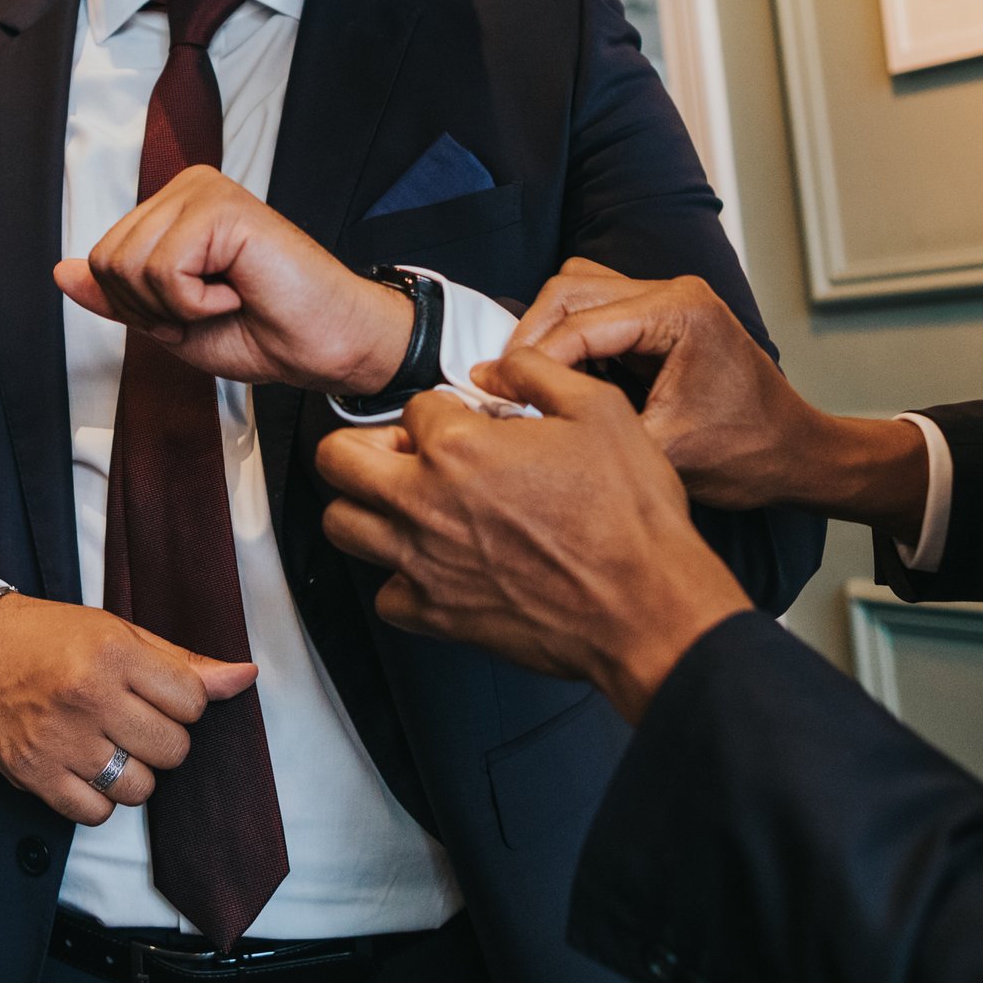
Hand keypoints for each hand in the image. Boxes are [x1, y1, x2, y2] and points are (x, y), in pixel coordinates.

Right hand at [0, 590, 257, 825]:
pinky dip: (98, 799)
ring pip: (139, 788)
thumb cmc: (52, 638)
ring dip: (133, 773)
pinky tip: (85, 768)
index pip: (193, 703)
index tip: (158, 695)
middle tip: (133, 721)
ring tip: (109, 745)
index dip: (184, 704)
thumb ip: (183, 663)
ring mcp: (59, 740)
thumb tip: (245, 677)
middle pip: (173, 750)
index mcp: (113, 654)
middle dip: (163, 740)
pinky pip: (95, 814)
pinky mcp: (33, 775)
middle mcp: (87, 696)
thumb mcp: (119, 633)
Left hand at [55, 166, 413, 394]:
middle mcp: (185, 189)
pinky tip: (239, 289)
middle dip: (152, 308)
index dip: (139, 308)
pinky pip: (165, 270)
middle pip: (108, 261)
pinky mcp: (222, 207)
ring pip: (130, 266)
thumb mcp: (168, 322)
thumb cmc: (263, 331)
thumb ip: (117, 296)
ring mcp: (204, 191)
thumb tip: (63, 272)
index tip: (194, 311)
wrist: (324, 346)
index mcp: (171, 209)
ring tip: (227, 297)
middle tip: (211, 307)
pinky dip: (197, 302)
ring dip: (177, 306)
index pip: (102, 260)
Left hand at [317, 350, 750, 722]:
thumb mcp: (599, 409)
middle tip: (401, 451)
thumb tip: (498, 367)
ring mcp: (423, 562)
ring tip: (404, 502)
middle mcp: (425, 502)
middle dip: (364, 444)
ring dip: (365, 506)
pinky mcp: (435, 615)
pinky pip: (383, 594)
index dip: (444, 408)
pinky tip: (434, 564)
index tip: (469, 423)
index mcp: (459, 446)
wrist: (645, 607)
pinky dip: (400, 578)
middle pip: (337, 459)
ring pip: (341, 524)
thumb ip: (537, 371)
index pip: (413, 406)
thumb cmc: (629, 515)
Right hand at [508, 259, 929, 541]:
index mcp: (680, 312)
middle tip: (499, 385)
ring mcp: (668, 300)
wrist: (796, 456)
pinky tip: (556, 380)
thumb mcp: (664, 450)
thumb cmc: (748, 456)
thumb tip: (522, 420)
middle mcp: (674, 292)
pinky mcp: (662, 319)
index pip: (580, 323)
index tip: (492, 392)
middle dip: (530, 337)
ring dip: (546, 333)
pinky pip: (598, 311)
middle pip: (571, 289)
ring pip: (579, 292)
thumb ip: (593, 426)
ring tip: (525, 382)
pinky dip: (569, 339)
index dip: (529, 360)